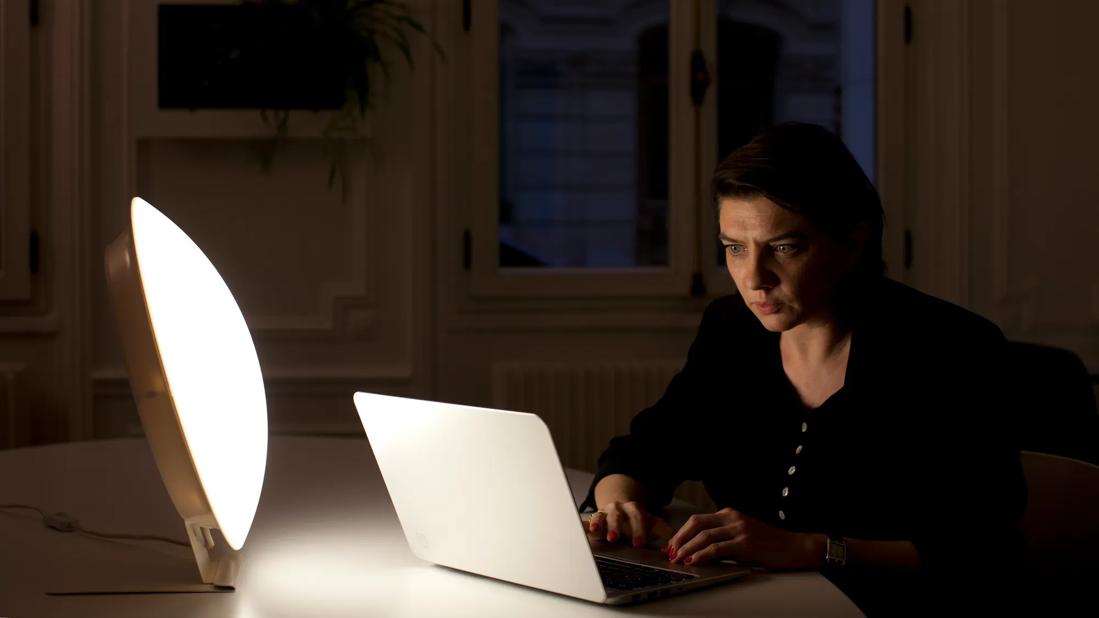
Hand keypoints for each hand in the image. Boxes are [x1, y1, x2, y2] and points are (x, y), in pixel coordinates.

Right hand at [585, 501, 674, 548]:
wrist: (620, 507)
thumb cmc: (636, 520)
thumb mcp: (651, 524)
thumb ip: (664, 532)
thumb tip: (678, 541)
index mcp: (634, 509)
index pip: (637, 516)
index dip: (638, 528)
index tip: (639, 543)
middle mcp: (618, 508)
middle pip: (617, 514)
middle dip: (617, 526)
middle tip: (616, 538)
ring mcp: (604, 512)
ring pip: (601, 516)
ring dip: (599, 524)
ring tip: (597, 533)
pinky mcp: (594, 518)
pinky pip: (587, 520)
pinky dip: (585, 525)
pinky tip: (582, 530)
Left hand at [666, 507, 822, 569]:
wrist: (794, 547)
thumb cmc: (768, 544)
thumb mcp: (742, 534)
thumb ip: (722, 537)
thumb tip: (698, 550)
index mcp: (729, 514)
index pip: (697, 520)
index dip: (681, 532)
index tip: (671, 545)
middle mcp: (732, 518)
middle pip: (696, 524)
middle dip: (679, 538)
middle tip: (670, 552)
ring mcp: (739, 530)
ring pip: (703, 536)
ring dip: (687, 548)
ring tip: (677, 558)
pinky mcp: (745, 544)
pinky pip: (717, 548)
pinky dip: (702, 554)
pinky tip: (694, 561)